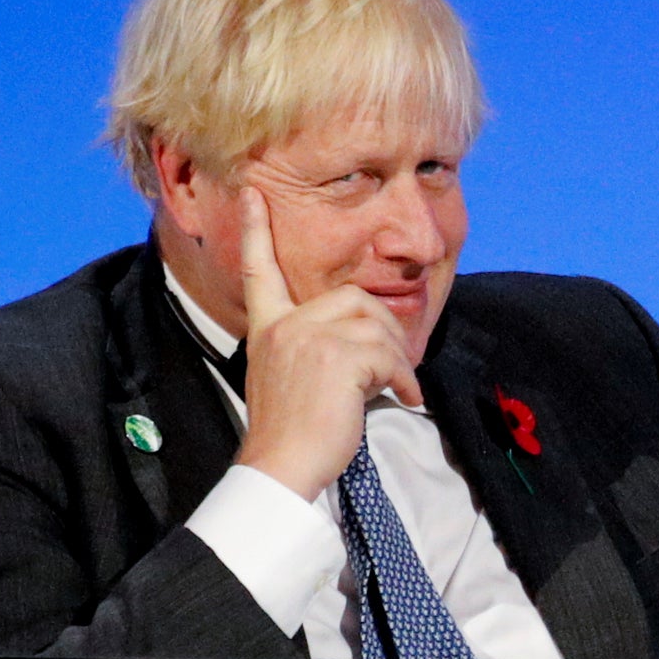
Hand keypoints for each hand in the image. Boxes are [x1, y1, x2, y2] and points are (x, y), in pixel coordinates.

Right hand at [232, 187, 423, 500]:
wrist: (280, 465)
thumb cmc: (293, 433)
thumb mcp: (291, 378)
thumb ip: (315, 348)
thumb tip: (366, 344)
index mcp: (268, 328)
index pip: (259, 271)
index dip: (258, 230)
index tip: (254, 193)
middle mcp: (284, 326)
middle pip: (353, 298)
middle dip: (387, 327)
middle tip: (398, 365)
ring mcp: (308, 338)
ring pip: (377, 325)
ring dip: (399, 359)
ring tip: (400, 389)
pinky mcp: (336, 358)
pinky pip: (388, 354)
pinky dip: (405, 378)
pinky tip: (404, 399)